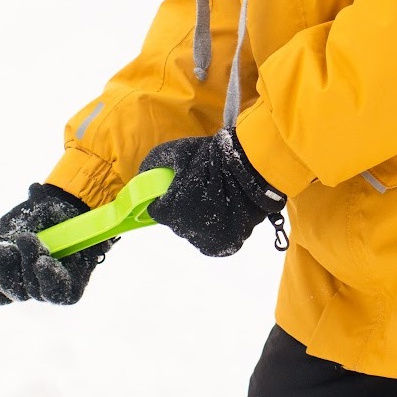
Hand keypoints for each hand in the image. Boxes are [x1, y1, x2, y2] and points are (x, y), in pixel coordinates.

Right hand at [0, 182, 107, 305]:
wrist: (68, 200)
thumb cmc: (35, 215)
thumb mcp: (0, 231)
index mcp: (12, 273)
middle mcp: (31, 283)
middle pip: (12, 293)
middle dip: (7, 271)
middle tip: (4, 248)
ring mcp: (51, 286)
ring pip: (32, 291)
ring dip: (28, 263)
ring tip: (30, 239)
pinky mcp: (72, 286)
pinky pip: (56, 293)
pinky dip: (48, 277)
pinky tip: (44, 262)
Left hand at [139, 129, 285, 257]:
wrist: (254, 166)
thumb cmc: (214, 156)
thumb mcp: (178, 151)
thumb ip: (156, 164)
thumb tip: (142, 175)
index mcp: (173, 210)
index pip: (158, 211)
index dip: (165, 199)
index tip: (176, 189)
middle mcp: (188, 230)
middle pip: (177, 222)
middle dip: (182, 209)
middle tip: (198, 192)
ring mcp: (208, 240)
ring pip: (195, 233)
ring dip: (199, 221)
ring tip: (214, 201)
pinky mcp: (227, 245)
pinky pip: (213, 241)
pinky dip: (216, 230)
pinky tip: (223, 214)